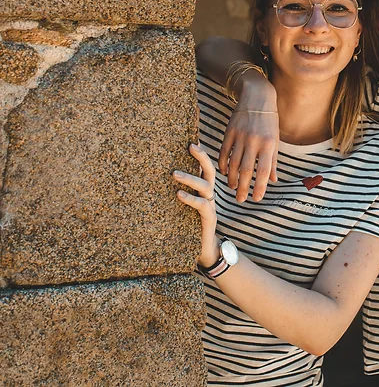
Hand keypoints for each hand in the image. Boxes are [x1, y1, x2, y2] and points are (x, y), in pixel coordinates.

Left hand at [174, 143, 219, 267]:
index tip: (191, 141)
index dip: (200, 155)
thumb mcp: (179, 208)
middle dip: (202, 157)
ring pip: (206, 186)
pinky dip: (191, 199)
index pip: (204, 168)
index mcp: (203, 191)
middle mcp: (209, 196)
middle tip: (191, 146)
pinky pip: (202, 205)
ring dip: (190, 178)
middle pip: (210, 171)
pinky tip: (178, 195)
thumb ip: (175, 193)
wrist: (203, 250)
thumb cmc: (188, 228)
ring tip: (174, 174)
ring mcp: (210, 207)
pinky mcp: (209, 219)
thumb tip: (153, 179)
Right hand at [219, 77, 278, 202]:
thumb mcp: (275, 140)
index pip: (264, 171)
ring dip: (232, 178)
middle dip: (243, 187)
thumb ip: (273, 161)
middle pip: (246, 170)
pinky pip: (224, 152)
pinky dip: (223, 164)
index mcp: (269, 144)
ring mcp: (240, 136)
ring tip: (233, 188)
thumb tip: (274, 181)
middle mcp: (254, 141)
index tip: (257, 199)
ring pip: (233, 163)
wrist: (257, 97)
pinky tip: (225, 173)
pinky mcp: (229, 131)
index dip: (260, 187)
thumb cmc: (269, 121)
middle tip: (241, 200)